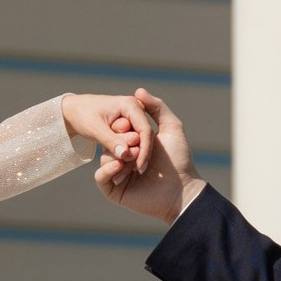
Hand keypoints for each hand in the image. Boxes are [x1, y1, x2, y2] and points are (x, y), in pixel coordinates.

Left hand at [60, 92, 155, 176]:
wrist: (73, 110)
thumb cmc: (82, 115)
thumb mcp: (95, 129)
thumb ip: (110, 141)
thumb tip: (125, 154)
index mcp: (130, 104)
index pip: (145, 129)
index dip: (144, 150)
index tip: (140, 168)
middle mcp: (135, 108)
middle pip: (146, 134)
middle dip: (142, 153)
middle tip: (137, 171)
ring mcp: (133, 116)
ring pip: (141, 138)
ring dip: (136, 154)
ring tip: (130, 170)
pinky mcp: (130, 124)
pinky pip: (135, 139)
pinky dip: (130, 150)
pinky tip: (126, 164)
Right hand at [93, 87, 201, 224]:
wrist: (180, 189)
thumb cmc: (178, 160)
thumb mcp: (171, 127)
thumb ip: (157, 107)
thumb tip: (138, 90)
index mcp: (136, 144)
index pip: (118, 129)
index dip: (122, 125)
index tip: (130, 125)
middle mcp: (125, 159)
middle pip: (109, 142)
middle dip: (121, 141)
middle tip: (136, 145)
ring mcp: (118, 175)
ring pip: (104, 158)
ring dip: (118, 155)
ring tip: (133, 160)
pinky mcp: (114, 190)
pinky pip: (100, 176)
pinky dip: (108, 169)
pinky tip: (122, 168)